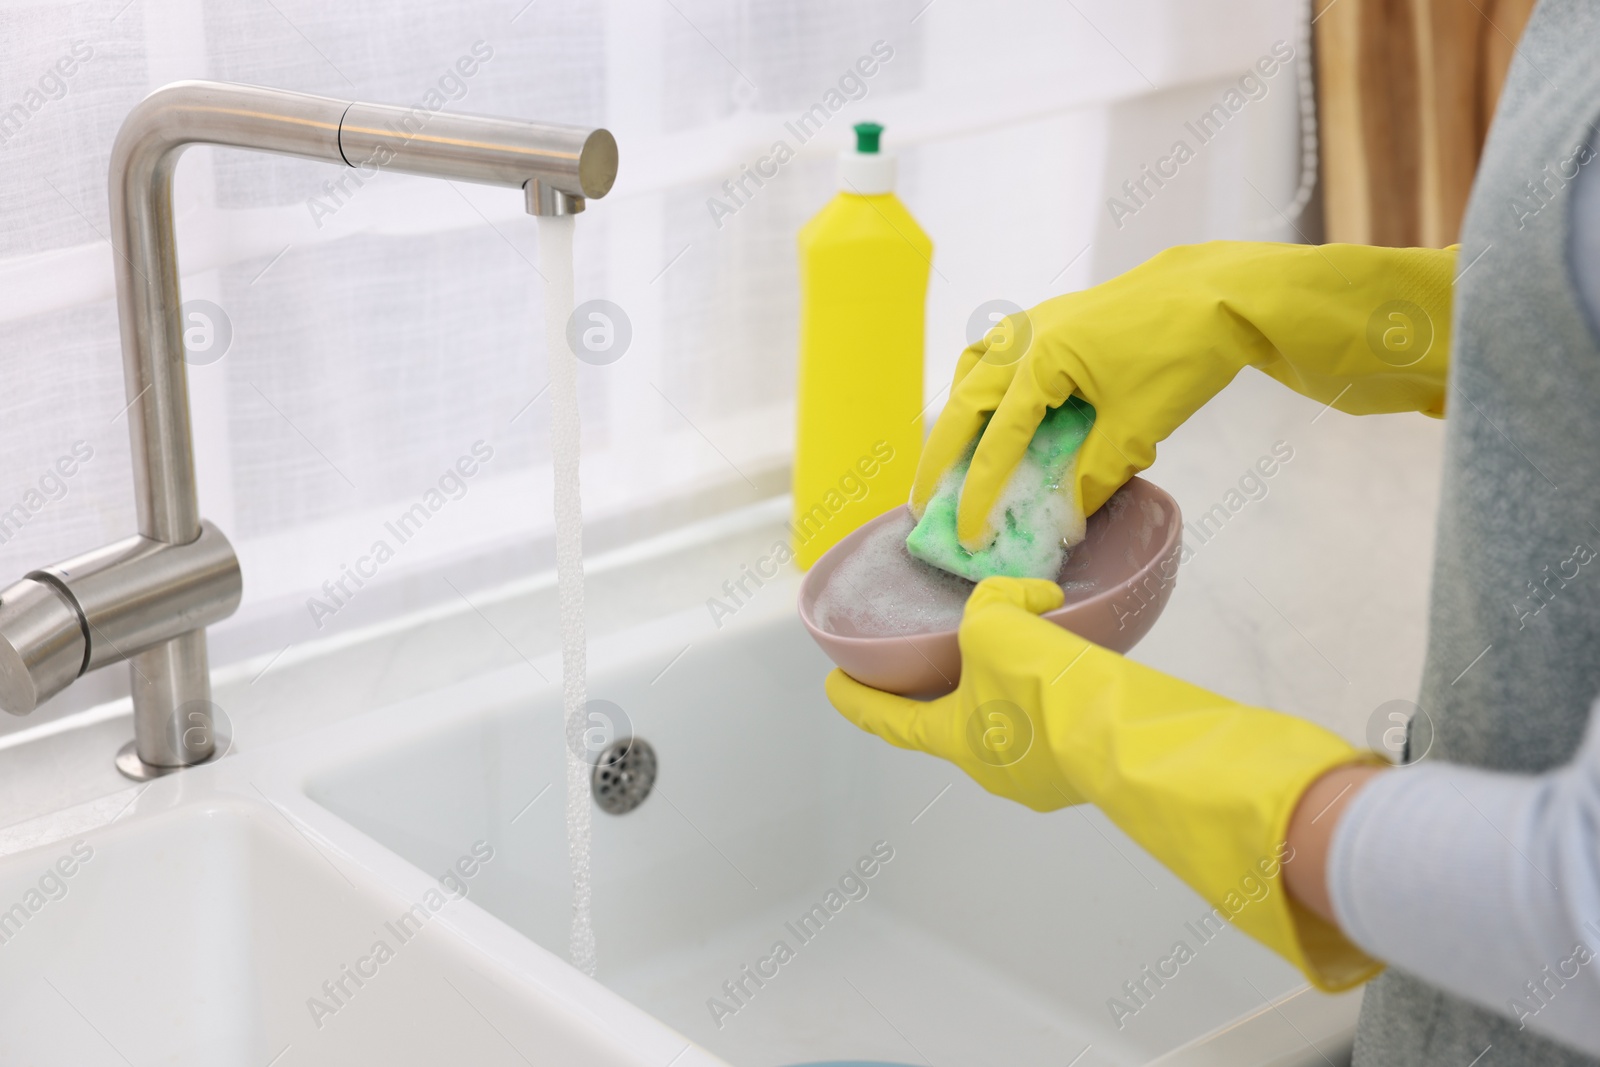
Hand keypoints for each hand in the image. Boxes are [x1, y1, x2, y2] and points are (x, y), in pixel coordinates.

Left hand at [827, 576, 1086, 812]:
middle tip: (960, 658)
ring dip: (1013, 695)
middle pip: (958, 724)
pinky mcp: (1081, 778)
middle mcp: (990, 770)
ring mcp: (1039, 782)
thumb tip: (1032, 600)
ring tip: (1032, 658)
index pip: (891, 720)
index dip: (859, 701)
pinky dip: (1055, 704)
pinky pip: (1057, 734)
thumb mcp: (996, 625)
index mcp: (953, 739)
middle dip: (955, 691)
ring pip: (1013, 729)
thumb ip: (996, 603)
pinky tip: (1073, 678)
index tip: (834, 685)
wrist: (1121, 734)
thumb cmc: (1041, 686)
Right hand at [913, 241, 1456, 548]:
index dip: (978, 492)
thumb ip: (1094, 475)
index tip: (967, 533)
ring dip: (957, 414)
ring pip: (974, 370)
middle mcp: (1024, 337)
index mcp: (1039, 362)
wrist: (1217, 293)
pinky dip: (983, 385)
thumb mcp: (1137, 428)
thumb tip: (1066, 514)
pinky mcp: (1054, 319)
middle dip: (941, 455)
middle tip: (923, 501)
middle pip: (963, 403)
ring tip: (951, 454)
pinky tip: (994, 407)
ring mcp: (1036, 322)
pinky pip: (998, 354)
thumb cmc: (1180, 354)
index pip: (996, 440)